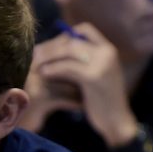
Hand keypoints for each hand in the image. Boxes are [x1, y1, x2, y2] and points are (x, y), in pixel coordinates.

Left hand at [30, 23, 136, 144]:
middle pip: (72, 40)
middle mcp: (108, 53)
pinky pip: (68, 66)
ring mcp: (103, 64)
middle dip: (51, 47)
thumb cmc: (103, 102)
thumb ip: (83, 61)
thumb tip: (53, 48)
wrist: (117, 121)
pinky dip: (53, 68)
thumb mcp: (96, 75)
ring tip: (36, 65)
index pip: (85, 30)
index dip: (65, 36)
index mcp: (109, 50)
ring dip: (49, 56)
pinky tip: (44, 74)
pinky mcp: (94, 77)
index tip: (51, 47)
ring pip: (69, 51)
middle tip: (35, 55)